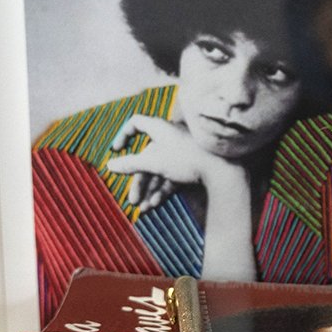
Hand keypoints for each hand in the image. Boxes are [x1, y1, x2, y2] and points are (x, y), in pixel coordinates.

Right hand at [105, 114, 233, 211]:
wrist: (222, 169)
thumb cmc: (186, 159)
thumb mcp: (154, 162)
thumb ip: (131, 164)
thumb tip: (109, 165)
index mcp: (160, 128)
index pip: (136, 123)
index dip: (123, 134)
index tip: (116, 150)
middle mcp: (170, 137)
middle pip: (146, 157)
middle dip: (138, 180)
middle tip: (132, 200)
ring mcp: (181, 151)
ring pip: (159, 169)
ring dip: (149, 189)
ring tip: (143, 208)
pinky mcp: (191, 165)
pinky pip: (172, 176)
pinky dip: (162, 189)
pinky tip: (155, 204)